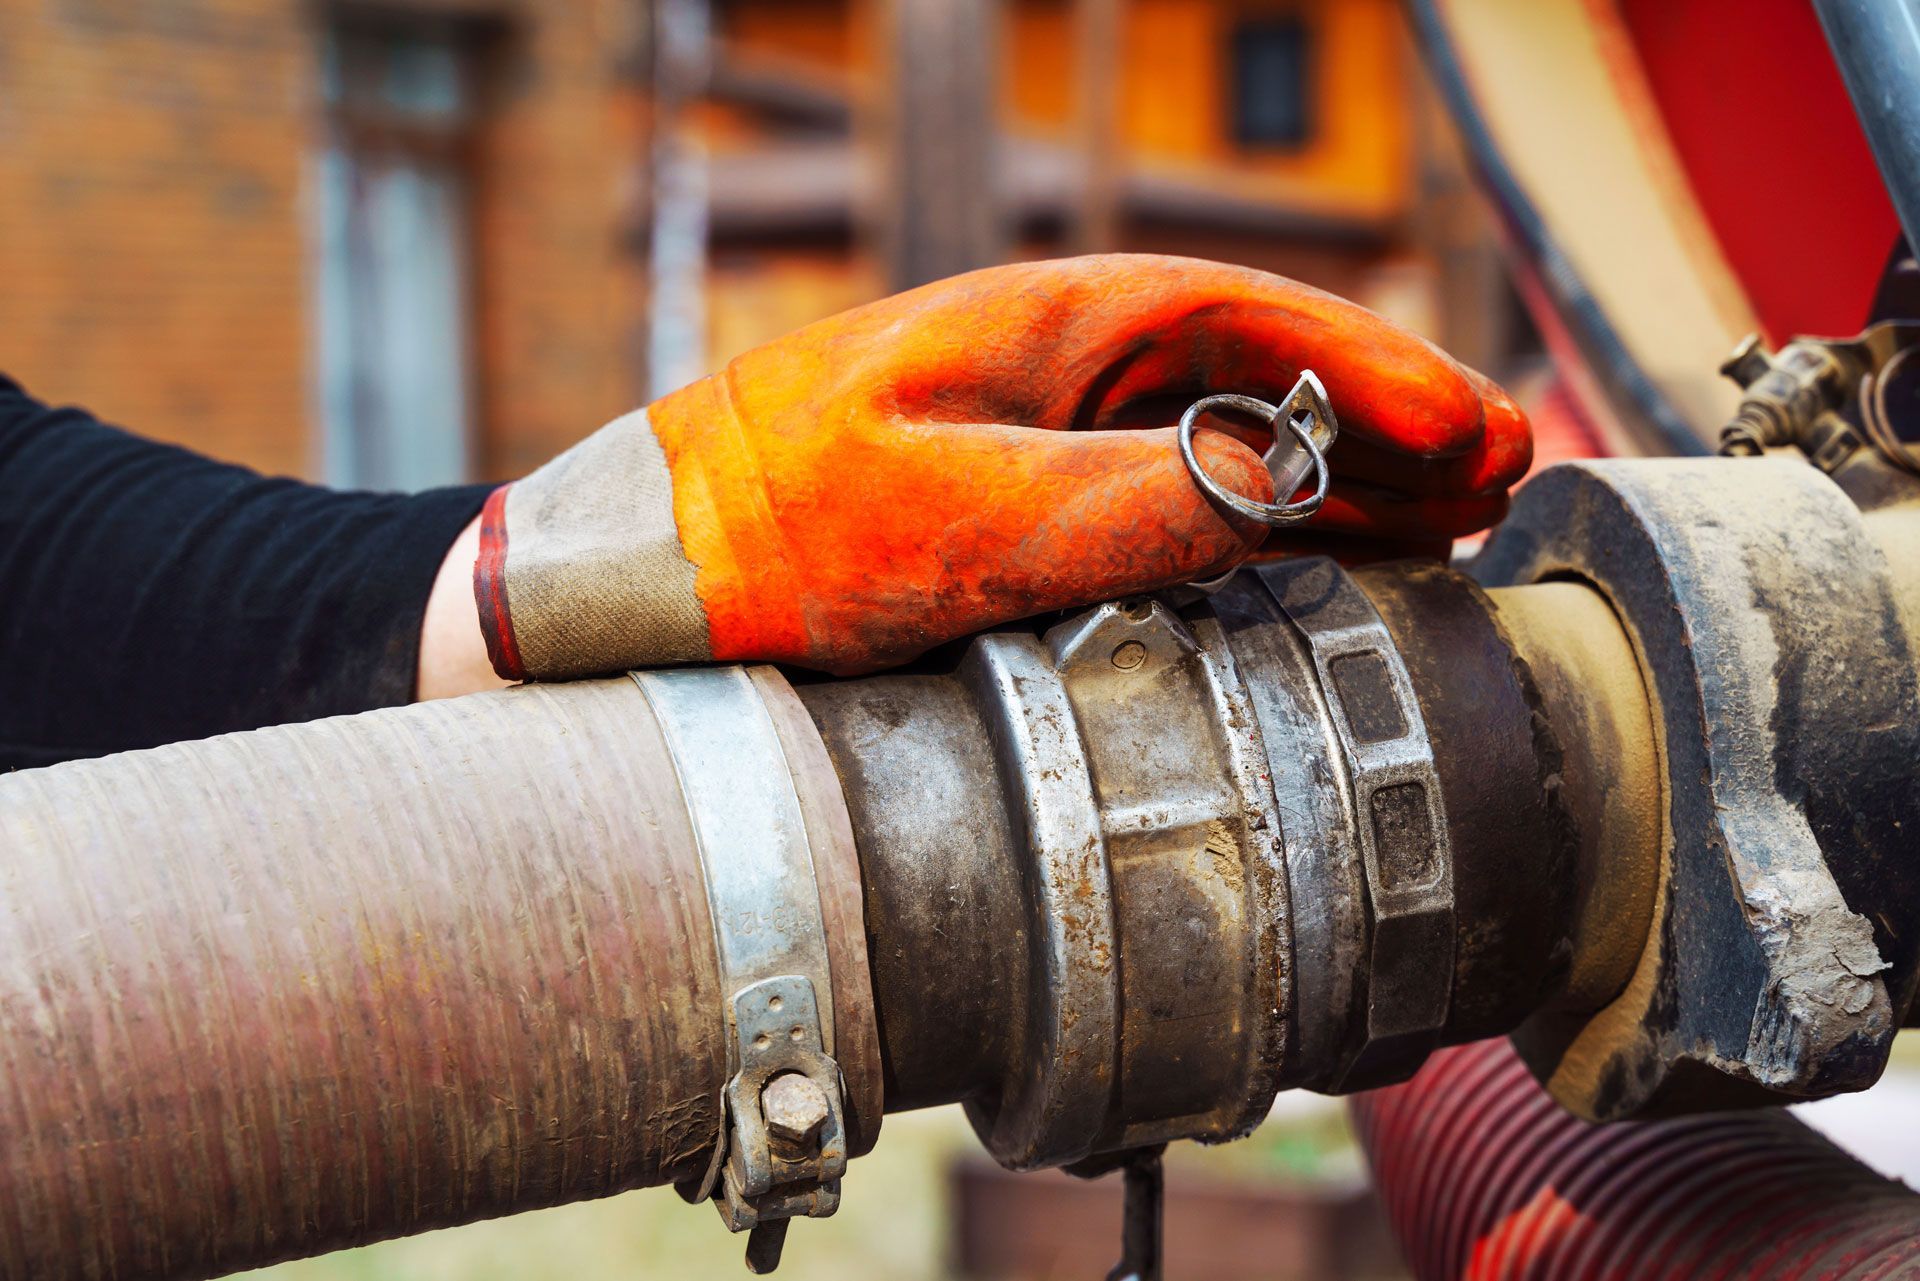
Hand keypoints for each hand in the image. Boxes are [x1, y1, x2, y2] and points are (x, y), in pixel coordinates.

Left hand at [429, 254, 1529, 687]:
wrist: (660, 559)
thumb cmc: (779, 522)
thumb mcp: (949, 517)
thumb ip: (1115, 504)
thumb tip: (1272, 492)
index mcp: (1059, 326)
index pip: (1257, 327)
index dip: (1382, 377)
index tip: (1479, 434)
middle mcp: (1070, 364)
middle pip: (1269, 376)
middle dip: (1392, 423)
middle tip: (1504, 481)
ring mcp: (1053, 429)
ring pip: (1236, 436)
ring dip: (1348, 476)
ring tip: (1455, 521)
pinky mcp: (1031, 500)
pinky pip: (1179, 495)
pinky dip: (1267, 520)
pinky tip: (1330, 553)